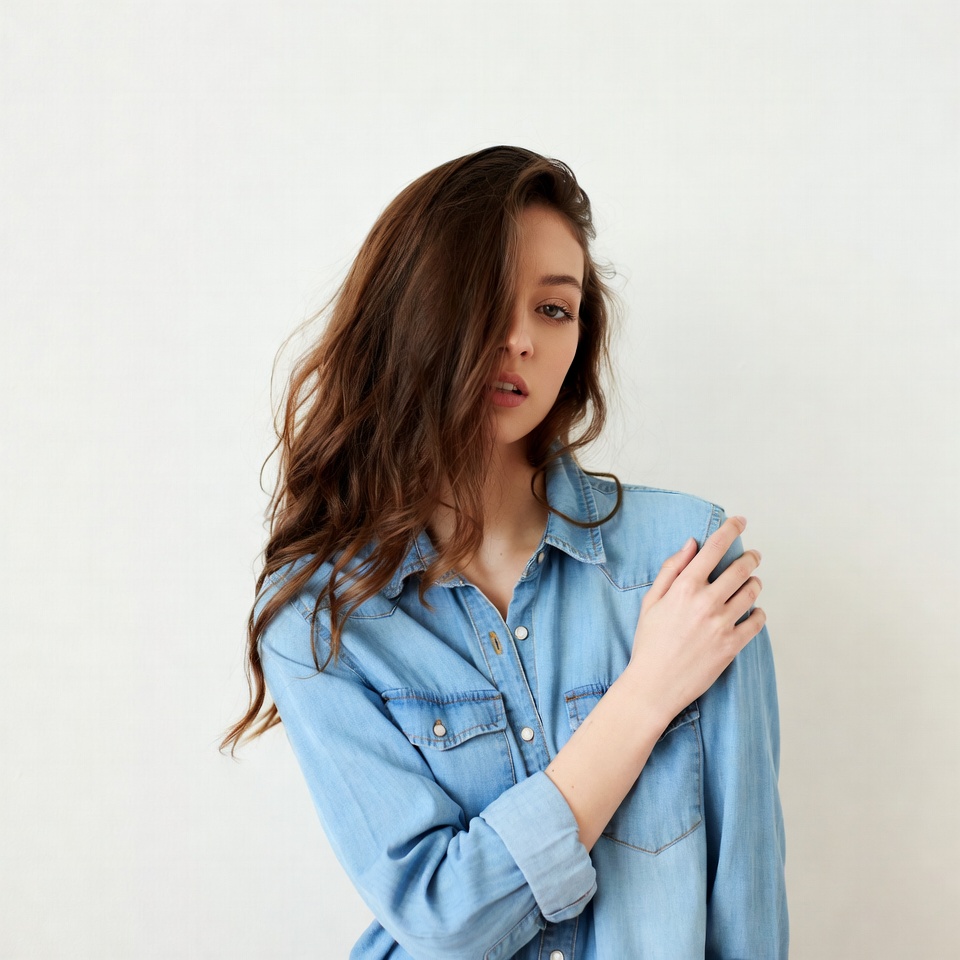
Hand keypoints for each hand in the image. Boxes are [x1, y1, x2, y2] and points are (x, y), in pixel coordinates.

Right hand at [626, 516, 764, 728]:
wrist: (654, 685)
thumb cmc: (649, 642)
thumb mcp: (651, 601)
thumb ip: (671, 569)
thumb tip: (691, 544)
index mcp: (685, 587)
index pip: (714, 548)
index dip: (730, 529)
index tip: (740, 521)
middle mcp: (706, 602)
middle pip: (741, 568)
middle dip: (750, 557)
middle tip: (752, 556)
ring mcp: (722, 624)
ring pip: (752, 592)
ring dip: (755, 583)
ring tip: (751, 583)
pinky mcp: (733, 645)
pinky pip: (757, 621)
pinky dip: (758, 613)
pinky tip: (752, 612)